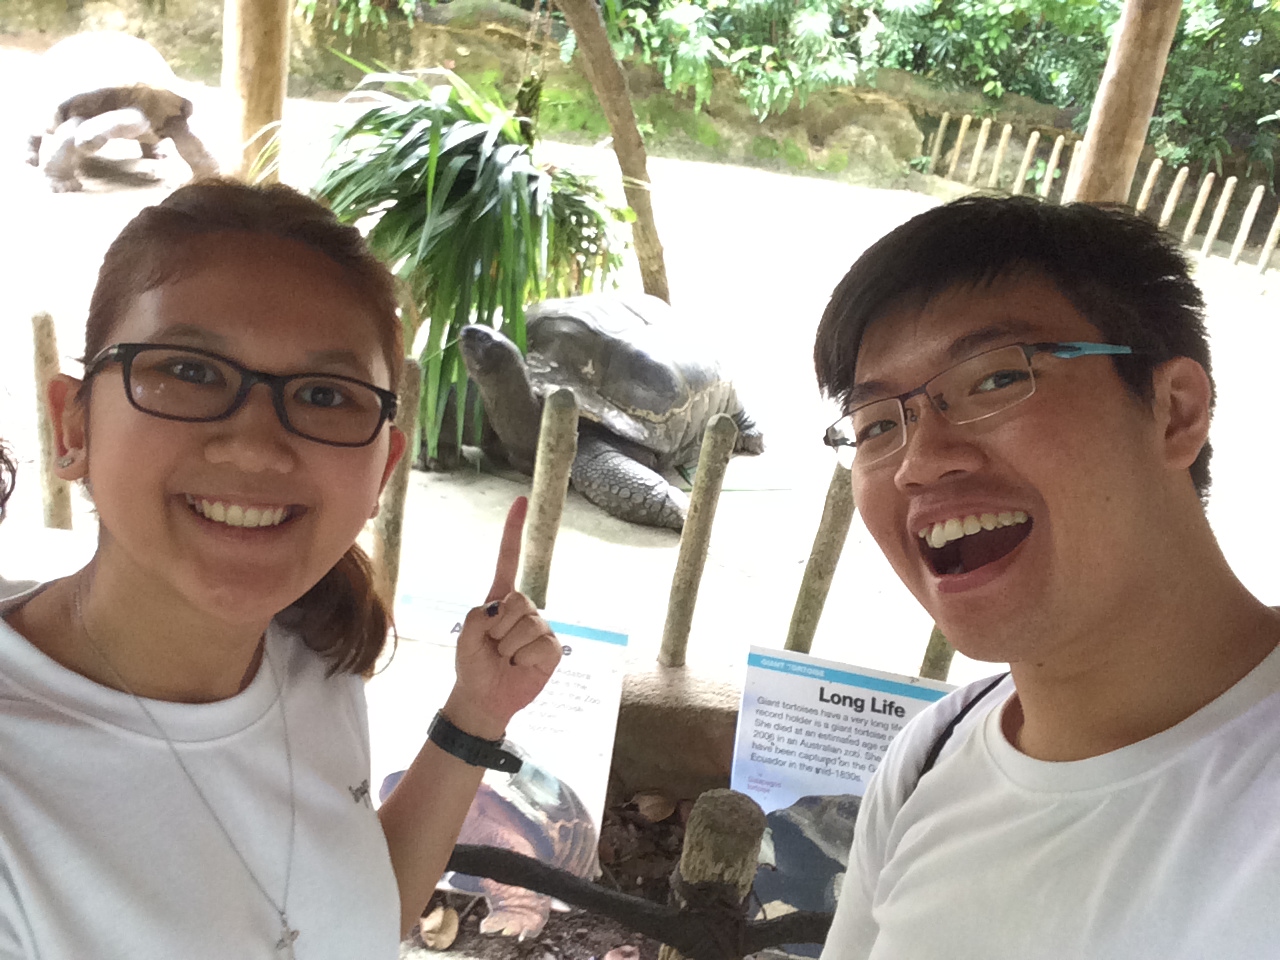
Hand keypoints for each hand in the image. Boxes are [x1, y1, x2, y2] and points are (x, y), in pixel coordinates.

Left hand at [445, 497, 561, 739]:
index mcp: (500, 599)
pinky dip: (526, 659)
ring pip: (529, 624)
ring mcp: (540, 628)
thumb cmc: (473, 665)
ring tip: (505, 659)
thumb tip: (501, 611)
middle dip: (499, 628)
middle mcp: (523, 609)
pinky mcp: (552, 648)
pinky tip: (520, 666)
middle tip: (494, 648)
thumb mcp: (466, 636)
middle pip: (518, 600)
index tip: (520, 501)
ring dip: (510, 647)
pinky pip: (542, 644)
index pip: (509, 560)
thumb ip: (478, 617)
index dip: (514, 531)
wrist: (484, 699)